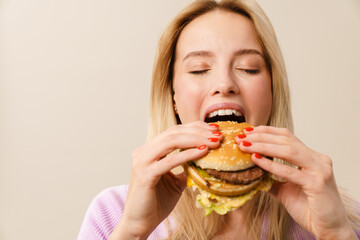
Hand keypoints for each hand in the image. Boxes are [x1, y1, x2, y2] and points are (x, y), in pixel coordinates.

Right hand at [110, 121, 221, 238]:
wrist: (140, 223)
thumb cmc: (157, 202)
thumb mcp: (175, 181)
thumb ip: (185, 168)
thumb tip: (204, 159)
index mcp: (149, 150)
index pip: (173, 131)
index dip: (194, 128)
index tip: (214, 129)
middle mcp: (143, 152)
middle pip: (173, 132)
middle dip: (198, 131)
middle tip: (218, 134)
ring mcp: (142, 161)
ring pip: (171, 141)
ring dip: (196, 139)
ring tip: (214, 141)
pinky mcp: (145, 174)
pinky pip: (170, 160)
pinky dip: (188, 154)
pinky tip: (203, 152)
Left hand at [235, 126, 356, 239]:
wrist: (329, 228)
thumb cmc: (309, 208)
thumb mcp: (285, 189)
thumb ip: (271, 179)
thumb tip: (251, 172)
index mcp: (312, 157)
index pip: (287, 136)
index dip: (266, 131)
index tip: (247, 131)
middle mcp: (318, 159)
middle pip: (286, 140)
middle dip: (260, 137)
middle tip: (241, 138)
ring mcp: (320, 169)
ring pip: (288, 150)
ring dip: (263, 146)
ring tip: (245, 146)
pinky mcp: (317, 183)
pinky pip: (290, 171)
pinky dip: (272, 165)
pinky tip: (256, 160)